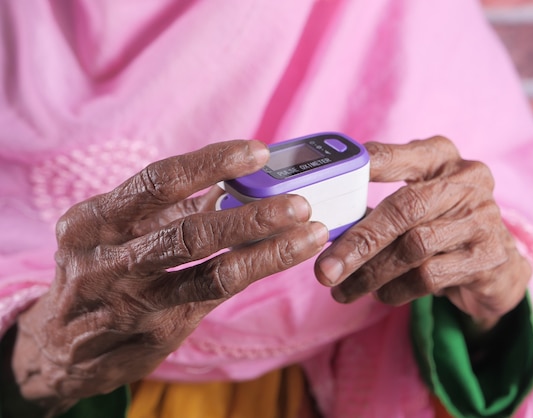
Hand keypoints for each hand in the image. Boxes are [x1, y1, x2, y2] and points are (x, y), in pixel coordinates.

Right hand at [12, 140, 327, 413]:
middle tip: (299, 202)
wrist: (61, 346)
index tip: (258, 152)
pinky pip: (215, 294)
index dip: (212, 163)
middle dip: (252, 214)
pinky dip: (255, 271)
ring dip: (268, 249)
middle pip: (189, 229)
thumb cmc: (103, 272)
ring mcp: (131, 300)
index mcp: (93, 220)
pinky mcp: (156, 328)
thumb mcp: (120, 232)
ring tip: (311, 232)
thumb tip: (234, 177)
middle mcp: (105, 259)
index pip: (158, 181)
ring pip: (209, 269)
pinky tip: (285, 256)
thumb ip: (171, 207)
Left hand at [314, 136, 530, 330]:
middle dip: (360, 241)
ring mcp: (482, 218)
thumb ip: (376, 204)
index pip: (397, 155)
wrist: (497, 265)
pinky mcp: (488, 256)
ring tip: (343, 289)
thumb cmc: (441, 225)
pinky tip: (380, 294)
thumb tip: (324, 226)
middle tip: (325, 270)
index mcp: (440, 157)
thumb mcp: (415, 203)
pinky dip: (397, 289)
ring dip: (372, 273)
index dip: (365, 167)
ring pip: (415, 246)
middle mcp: (466, 180)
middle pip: (404, 207)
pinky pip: (430, 275)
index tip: (331, 183)